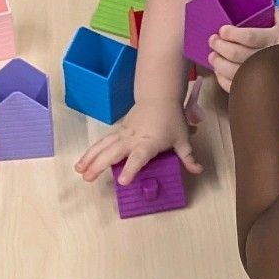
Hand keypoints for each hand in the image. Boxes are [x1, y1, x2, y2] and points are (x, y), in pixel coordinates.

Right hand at [74, 98, 202, 184]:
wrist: (159, 97)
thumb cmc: (171, 119)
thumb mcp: (183, 139)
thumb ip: (188, 157)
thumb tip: (198, 171)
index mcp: (150, 142)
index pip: (139, 157)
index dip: (131, 168)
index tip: (122, 181)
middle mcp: (133, 138)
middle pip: (114, 152)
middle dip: (99, 164)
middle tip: (88, 178)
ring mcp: (124, 134)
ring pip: (104, 146)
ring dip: (90, 158)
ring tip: (79, 171)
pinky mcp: (119, 132)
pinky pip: (103, 142)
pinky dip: (92, 152)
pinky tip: (83, 162)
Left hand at [208, 8, 278, 92]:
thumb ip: (278, 16)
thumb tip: (266, 4)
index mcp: (274, 40)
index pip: (250, 37)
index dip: (233, 34)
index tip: (222, 30)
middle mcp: (267, 58)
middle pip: (237, 54)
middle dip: (221, 46)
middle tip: (213, 40)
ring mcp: (261, 76)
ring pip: (233, 71)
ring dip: (218, 63)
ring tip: (212, 56)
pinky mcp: (257, 88)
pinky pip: (235, 86)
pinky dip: (223, 79)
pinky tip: (219, 71)